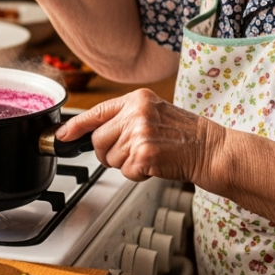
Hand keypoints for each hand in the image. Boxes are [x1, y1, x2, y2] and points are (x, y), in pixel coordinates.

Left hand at [56, 89, 209, 182]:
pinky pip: (125, 172)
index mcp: (137, 99)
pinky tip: (155, 165)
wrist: (212, 149)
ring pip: (110, 159)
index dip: (76, 127)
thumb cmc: (186, 135)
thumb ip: (126, 118)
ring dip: (127, 164)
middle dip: (108, 153)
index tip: (62, 135)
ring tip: (150, 155)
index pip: (97, 112)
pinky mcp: (143, 154)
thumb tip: (93, 133)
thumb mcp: (154, 113)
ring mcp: (139, 133)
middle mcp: (136, 113)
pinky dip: (138, 175)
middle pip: (98, 140)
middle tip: (131, 154)